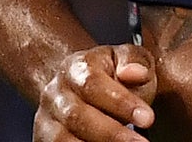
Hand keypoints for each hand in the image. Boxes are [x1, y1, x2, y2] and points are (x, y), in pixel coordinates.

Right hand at [32, 43, 156, 141]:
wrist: (82, 84)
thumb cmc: (111, 72)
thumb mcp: (127, 58)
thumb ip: (135, 61)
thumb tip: (135, 72)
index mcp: (76, 67)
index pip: (93, 84)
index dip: (120, 103)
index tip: (147, 118)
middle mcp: (55, 92)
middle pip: (77, 116)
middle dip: (112, 133)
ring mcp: (46, 117)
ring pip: (62, 138)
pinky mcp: (44, 137)